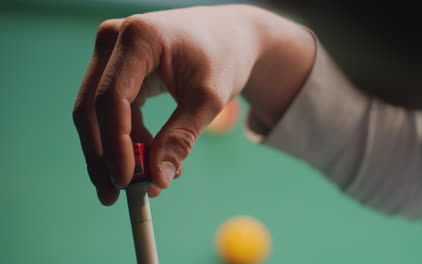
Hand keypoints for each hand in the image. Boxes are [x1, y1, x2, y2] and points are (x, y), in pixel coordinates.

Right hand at [73, 5, 314, 204]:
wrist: (229, 37)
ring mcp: (112, 54)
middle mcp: (115, 41)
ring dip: (116, 153)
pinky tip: (149, 162)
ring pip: (97, 114)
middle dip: (103, 156)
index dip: (115, 145)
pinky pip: (112, 112)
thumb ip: (181, 138)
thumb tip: (158, 180)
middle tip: (115, 197)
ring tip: (145, 184)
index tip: (126, 182)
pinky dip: (127, 141)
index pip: (112, 98)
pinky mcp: (118, 70)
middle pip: (92, 108)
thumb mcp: (208, 99)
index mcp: (138, 38)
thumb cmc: (224, 58)